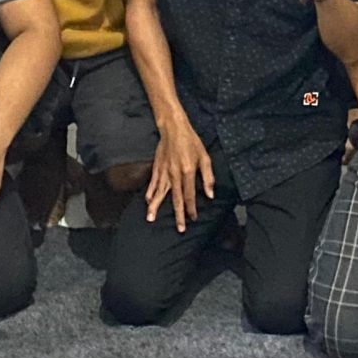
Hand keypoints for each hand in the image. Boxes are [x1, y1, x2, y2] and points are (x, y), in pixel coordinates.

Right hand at [146, 116, 215, 231]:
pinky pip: (153, 183)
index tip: (193, 219)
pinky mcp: (157, 167)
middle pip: (176, 199)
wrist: (174, 128)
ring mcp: (164, 172)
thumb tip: (210, 195)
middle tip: (179, 229)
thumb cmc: (192, 142)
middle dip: (178, 215)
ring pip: (160, 193)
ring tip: (151, 219)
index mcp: (188, 172)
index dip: (191, 208)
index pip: (189, 195)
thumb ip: (208, 177)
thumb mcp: (204, 157)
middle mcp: (175, 174)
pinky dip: (150, 193)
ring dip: (156, 207)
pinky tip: (148, 201)